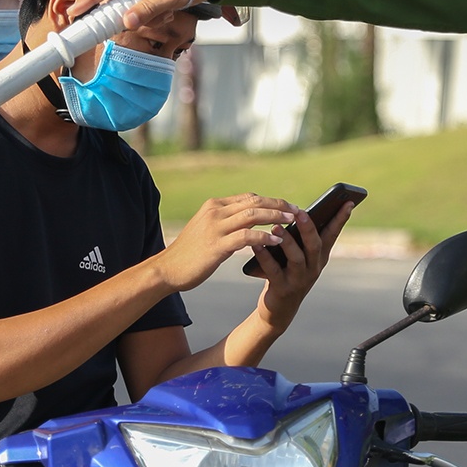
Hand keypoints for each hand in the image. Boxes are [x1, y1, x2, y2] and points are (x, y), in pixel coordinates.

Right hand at [70, 0, 227, 30]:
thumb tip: (127, 21)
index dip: (91, 0)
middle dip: (131, 12)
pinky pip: (144, 0)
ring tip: (170, 11)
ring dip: (149, 13)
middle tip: (146, 19)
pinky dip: (155, 10)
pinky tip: (171, 10)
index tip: (75, 12)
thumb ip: (151, 8)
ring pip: (134, 2)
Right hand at [153, 195, 296, 292]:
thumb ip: (228, 221)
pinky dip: (265, 236)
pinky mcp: (217, 245)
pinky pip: (247, 236)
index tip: (288, 206)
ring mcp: (215, 227)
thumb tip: (254, 220)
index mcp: (214, 206)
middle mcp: (215, 212)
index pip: (249, 197)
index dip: (271, 201)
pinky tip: (277, 240)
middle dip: (279, 205)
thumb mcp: (208, 229)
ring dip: (276, 216)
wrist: (167, 269)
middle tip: (298, 211)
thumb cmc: (191, 253)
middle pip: (255, 201)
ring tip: (293, 221)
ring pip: (253, 215)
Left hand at [248, 202, 353, 333]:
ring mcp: (300, 280)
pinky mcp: (283, 289)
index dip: (340, 219)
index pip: (332, 234)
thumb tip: (297, 211)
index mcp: (320, 257)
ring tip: (276, 226)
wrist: (279, 309)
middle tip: (301, 212)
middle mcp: (314, 268)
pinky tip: (256, 245)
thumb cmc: (288, 274)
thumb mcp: (299, 256)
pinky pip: (273, 271)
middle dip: (309, 228)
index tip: (348, 201)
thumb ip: (302, 238)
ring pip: (296, 258)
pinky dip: (265, 256)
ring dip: (287, 241)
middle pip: (315, 245)